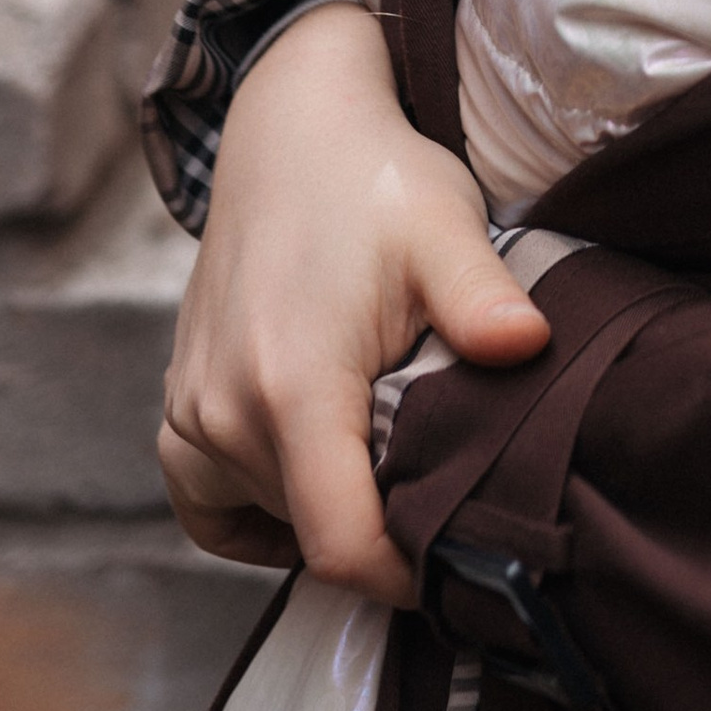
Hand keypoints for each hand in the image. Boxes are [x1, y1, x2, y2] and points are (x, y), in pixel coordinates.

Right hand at [157, 3, 549, 604]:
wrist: (294, 134)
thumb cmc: (376, 182)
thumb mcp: (446, 229)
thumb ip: (482, 298)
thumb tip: (531, 346)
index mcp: (293, 386)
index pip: (340, 541)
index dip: (401, 576)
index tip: (458, 567)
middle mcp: (225, 411)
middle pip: (311, 531)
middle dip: (381, 533)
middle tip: (448, 495)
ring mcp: (191, 410)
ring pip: (268, 516)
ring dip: (327, 511)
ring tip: (395, 466)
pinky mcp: (179, 402)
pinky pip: (204, 500)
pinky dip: (255, 510)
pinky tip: (313, 483)